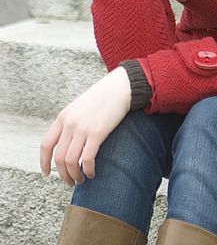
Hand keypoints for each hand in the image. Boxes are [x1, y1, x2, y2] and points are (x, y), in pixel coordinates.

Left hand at [40, 67, 130, 186]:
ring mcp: (83, 128)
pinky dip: (88, 170)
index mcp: (63, 117)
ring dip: (74, 175)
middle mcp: (70, 123)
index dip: (44, 163)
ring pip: (71, 161)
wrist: (121, 87)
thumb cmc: (103, 97)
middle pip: (58, 158)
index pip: (46, 145)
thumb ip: (71, 122)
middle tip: (70, 182)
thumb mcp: (80, 107)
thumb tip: (67, 144)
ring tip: (81, 180)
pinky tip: (92, 173)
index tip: (47, 174)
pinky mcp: (97, 132)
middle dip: (63, 175)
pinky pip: (87, 158)